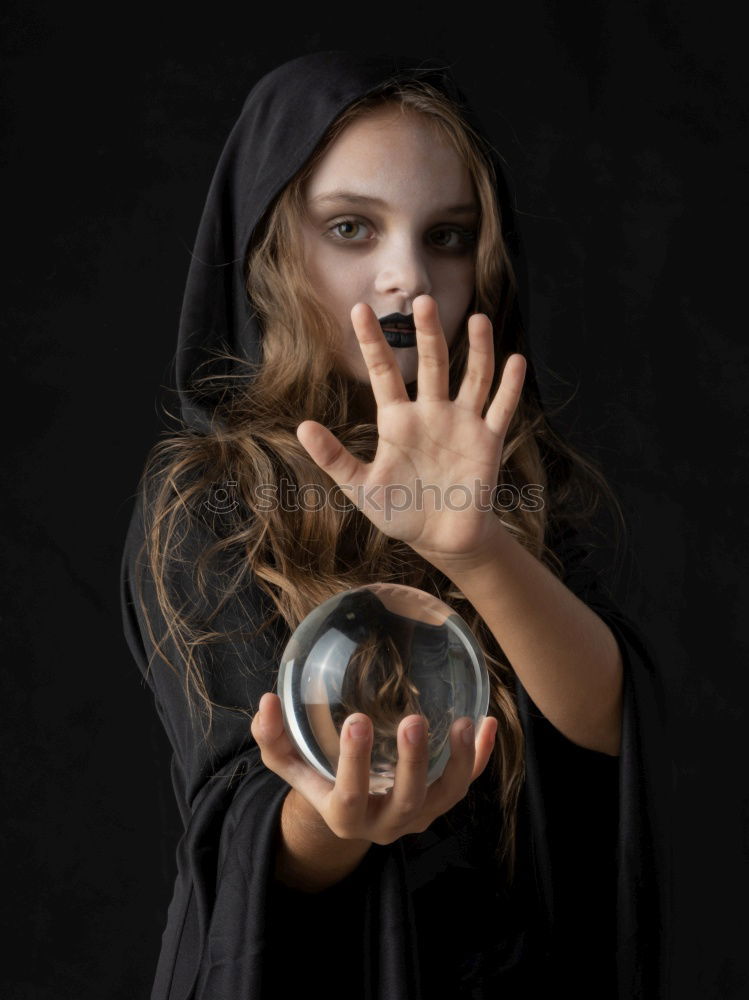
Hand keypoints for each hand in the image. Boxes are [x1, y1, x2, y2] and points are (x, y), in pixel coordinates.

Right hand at [250, 691, 498, 844]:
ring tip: (464, 723)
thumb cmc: (317, 777)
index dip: (355, 762)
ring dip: (459, 762)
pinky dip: (481, 756)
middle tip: (413, 720)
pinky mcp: (440, 803)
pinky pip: (466, 783)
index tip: (357, 719)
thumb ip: (274, 736)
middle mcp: (385, 823)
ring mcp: (418, 815)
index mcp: (344, 816)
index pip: (349, 796)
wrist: (347, 811)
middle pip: (406, 801)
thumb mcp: (289, 762)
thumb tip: (267, 700)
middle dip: (413, 763)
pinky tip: (487, 722)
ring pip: (446, 798)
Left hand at [296, 294, 525, 569]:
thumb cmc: (399, 512)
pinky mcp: (487, 442)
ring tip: (479, 320)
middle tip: (423, 301)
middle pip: (432, 364)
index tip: (359, 309)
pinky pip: (501, 410)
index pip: (383, 372)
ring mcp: (462, 425)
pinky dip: (510, 387)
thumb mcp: (359, 487)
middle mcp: (431, 413)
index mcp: (397, 420)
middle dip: (428, 334)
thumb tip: (302, 427)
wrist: (440, 540)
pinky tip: (515, 361)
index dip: (371, 341)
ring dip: (477, 351)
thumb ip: (333, 457)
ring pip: (472, 378)